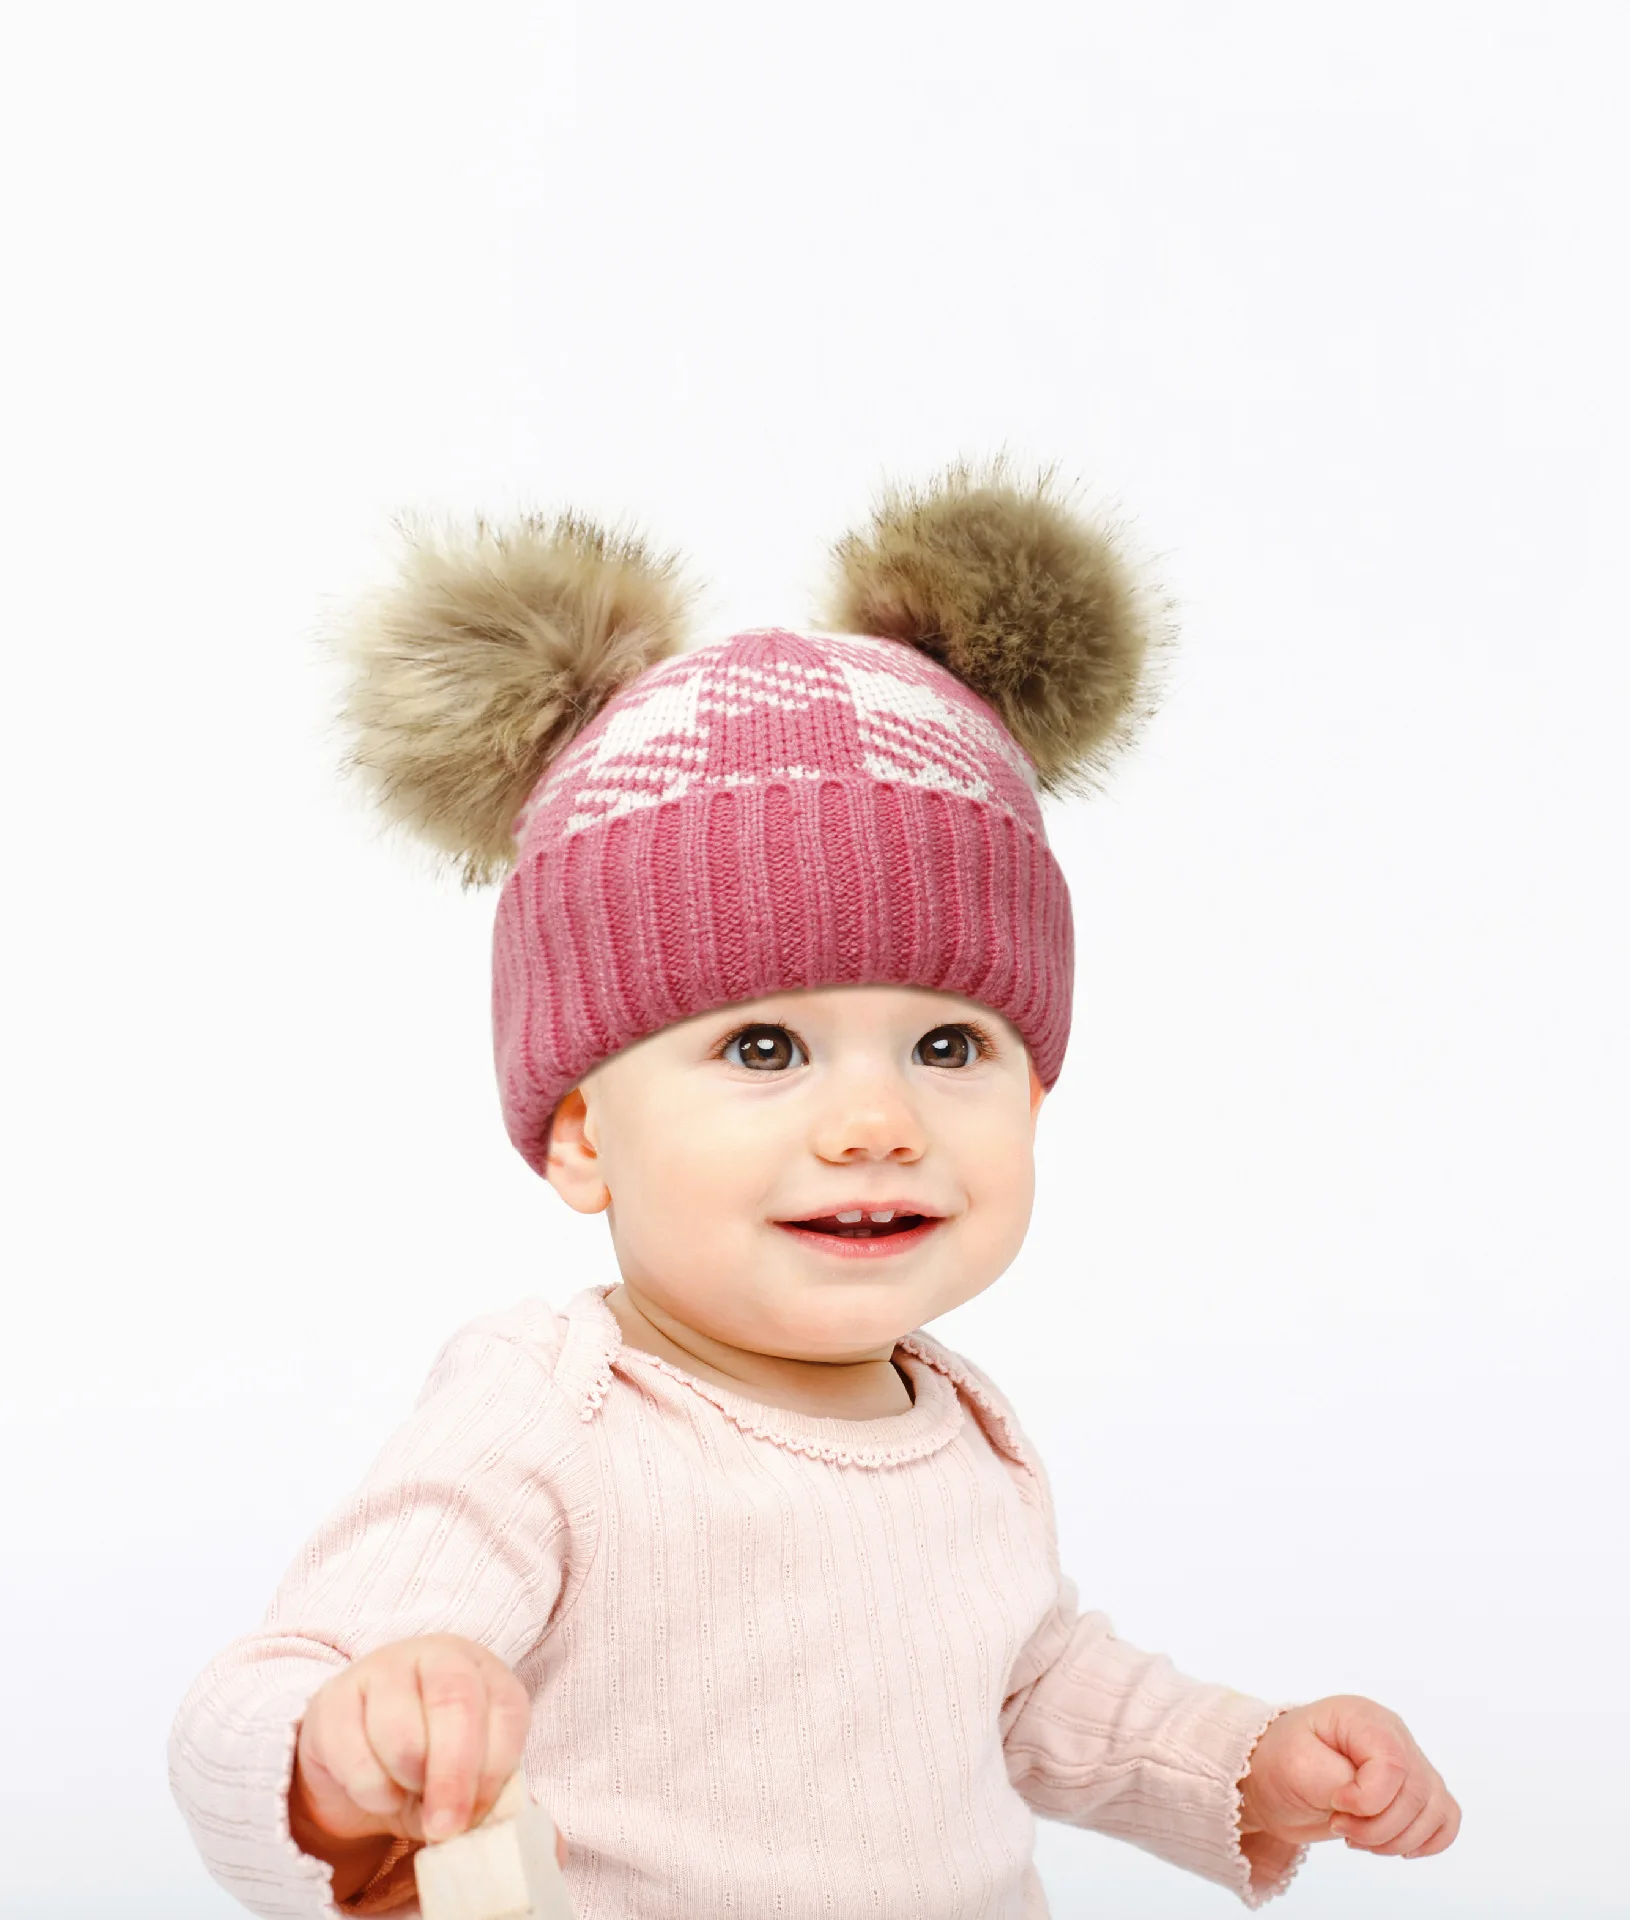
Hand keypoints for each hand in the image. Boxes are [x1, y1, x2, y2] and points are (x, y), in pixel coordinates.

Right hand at [289, 1633, 567, 1870]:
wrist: (359, 1755)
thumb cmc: (430, 1762)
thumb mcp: (473, 1780)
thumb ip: (509, 1808)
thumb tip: (554, 1852)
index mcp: (486, 1674)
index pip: (506, 1709)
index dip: (496, 1768)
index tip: (480, 1816)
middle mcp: (439, 1658)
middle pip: (455, 1704)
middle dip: (453, 1776)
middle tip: (444, 1829)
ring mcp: (384, 1670)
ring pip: (399, 1728)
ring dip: (405, 1782)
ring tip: (408, 1798)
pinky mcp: (336, 1697)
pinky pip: (351, 1747)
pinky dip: (367, 1787)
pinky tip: (376, 1791)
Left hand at [1239, 1695, 1459, 1859]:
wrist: (1276, 1779)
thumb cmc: (1281, 1762)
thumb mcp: (1296, 1764)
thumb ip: (1339, 1779)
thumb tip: (1373, 1802)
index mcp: (1363, 1718)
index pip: (1393, 1763)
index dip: (1370, 1799)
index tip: (1336, 1805)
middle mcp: (1394, 1735)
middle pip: (1416, 1793)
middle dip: (1378, 1827)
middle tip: (1339, 1827)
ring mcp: (1409, 1763)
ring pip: (1435, 1810)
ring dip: (1397, 1840)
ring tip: (1358, 1836)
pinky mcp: (1414, 1792)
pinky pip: (1446, 1819)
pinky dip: (1425, 1842)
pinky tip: (1391, 1845)